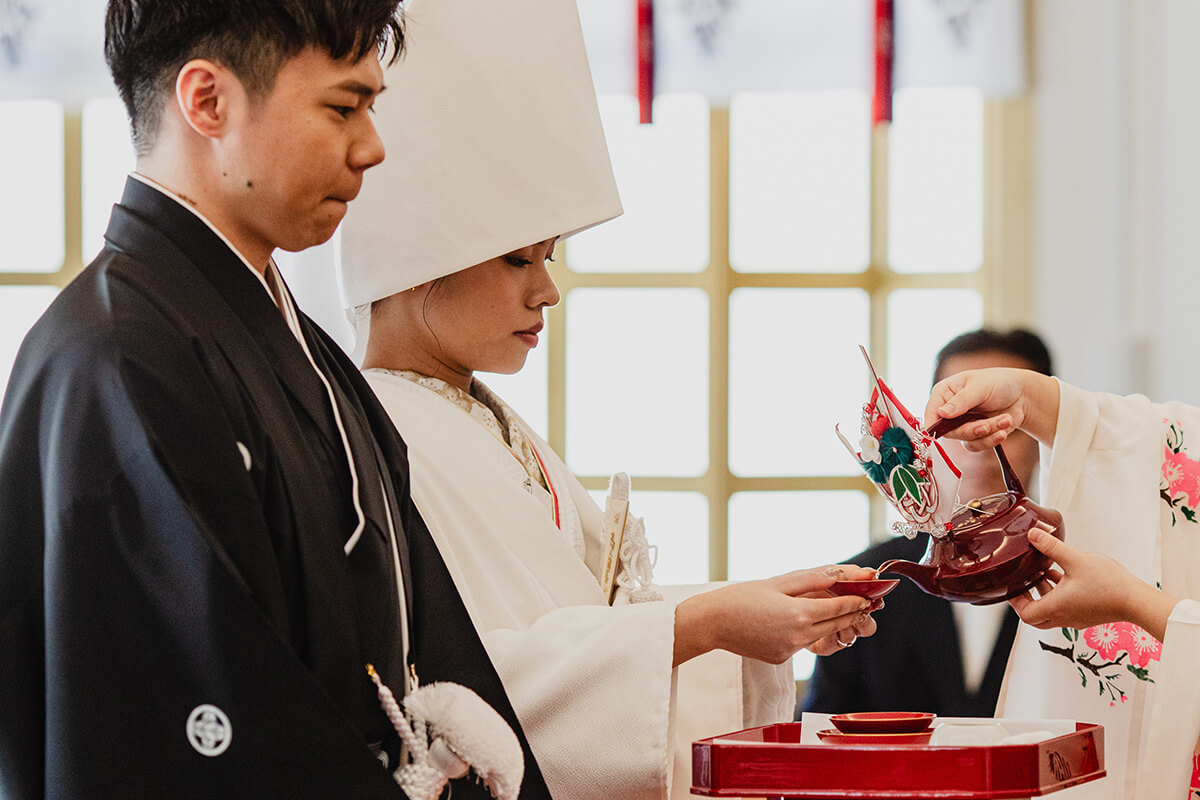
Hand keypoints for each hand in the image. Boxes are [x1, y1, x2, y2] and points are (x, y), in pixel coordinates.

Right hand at [673, 565, 878, 666]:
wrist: (711, 623)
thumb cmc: (740, 597)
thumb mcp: (778, 582)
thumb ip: (813, 580)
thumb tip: (841, 575)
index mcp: (799, 614)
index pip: (839, 608)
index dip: (856, 601)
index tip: (869, 595)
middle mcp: (798, 636)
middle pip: (836, 625)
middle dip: (851, 613)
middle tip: (864, 602)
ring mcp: (790, 651)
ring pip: (820, 634)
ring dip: (830, 622)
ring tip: (837, 609)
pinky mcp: (781, 658)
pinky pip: (802, 643)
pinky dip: (806, 631)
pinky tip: (798, 620)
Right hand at [923, 367, 1058, 450]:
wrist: (1022, 394)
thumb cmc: (998, 382)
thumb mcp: (979, 387)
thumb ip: (961, 401)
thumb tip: (941, 413)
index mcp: (944, 394)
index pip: (930, 414)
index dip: (934, 426)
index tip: (944, 432)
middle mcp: (949, 412)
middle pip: (948, 432)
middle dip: (972, 430)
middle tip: (987, 425)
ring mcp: (962, 425)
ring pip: (966, 439)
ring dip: (988, 433)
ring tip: (1005, 420)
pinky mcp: (975, 435)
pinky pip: (977, 446)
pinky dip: (993, 439)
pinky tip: (1004, 427)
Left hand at [1008, 529, 1177, 640]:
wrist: (1139, 601)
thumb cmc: (1110, 584)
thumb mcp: (1075, 560)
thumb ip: (1052, 547)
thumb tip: (1033, 535)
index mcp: (1057, 607)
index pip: (1025, 614)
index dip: (1014, 601)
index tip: (1010, 587)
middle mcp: (1065, 617)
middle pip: (1035, 617)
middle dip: (1026, 600)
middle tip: (1022, 583)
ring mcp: (1077, 618)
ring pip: (1051, 611)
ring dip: (1044, 594)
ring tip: (1042, 573)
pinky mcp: (1088, 615)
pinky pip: (1066, 608)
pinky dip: (1059, 594)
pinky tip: (1064, 575)